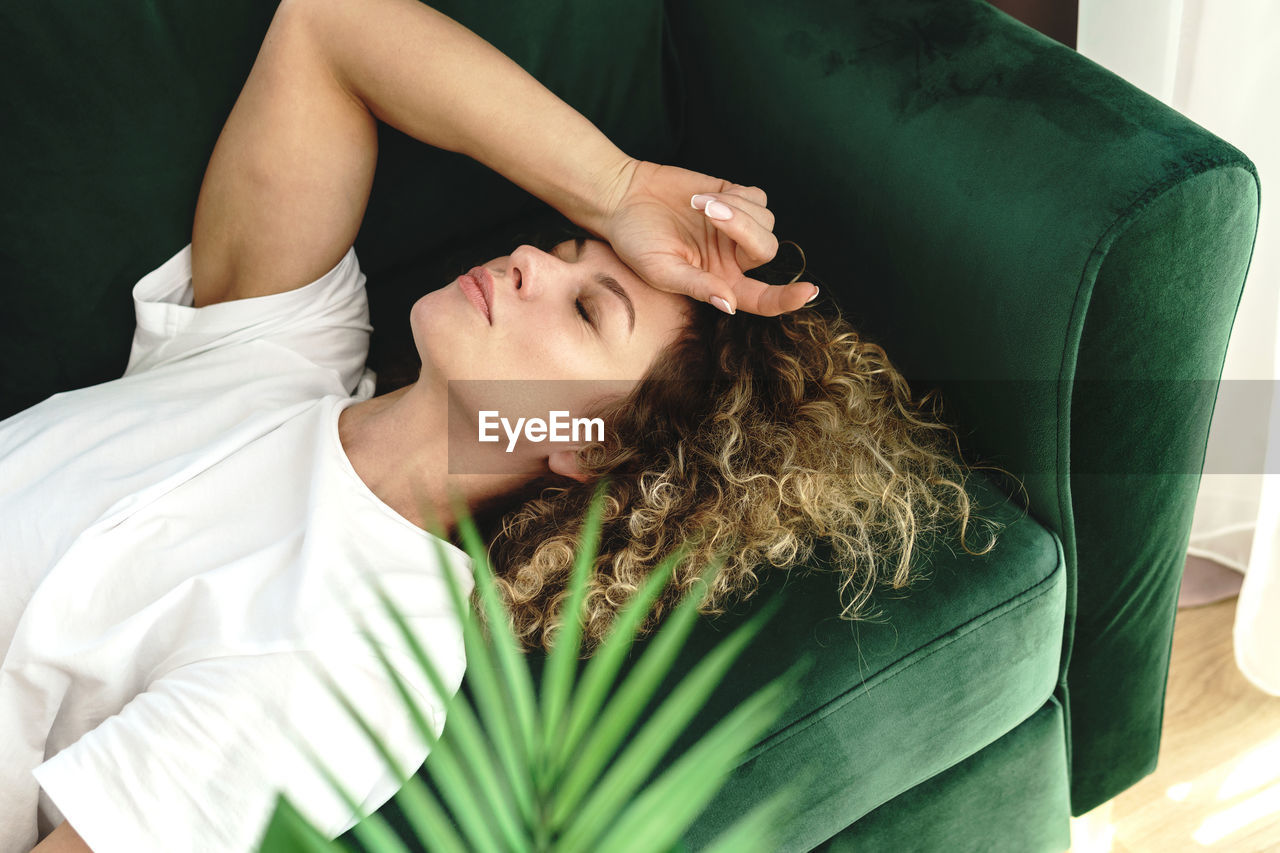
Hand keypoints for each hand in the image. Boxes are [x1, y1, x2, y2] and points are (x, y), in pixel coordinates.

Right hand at [597, 160, 816, 315]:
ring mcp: (736, 228)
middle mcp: (734, 259)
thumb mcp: (661, 270)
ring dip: (736, 208)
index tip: (808, 292)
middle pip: (767, 250)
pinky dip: (737, 195)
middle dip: (744, 228)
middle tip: (709, 211)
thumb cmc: (635, 241)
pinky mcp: (734, 196)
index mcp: (720, 283)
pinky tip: (705, 195)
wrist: (622, 198)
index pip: (762, 299)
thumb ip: (696, 286)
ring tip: (698, 203)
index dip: (786, 299)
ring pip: (765, 220)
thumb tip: (729, 304)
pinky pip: (757, 197)